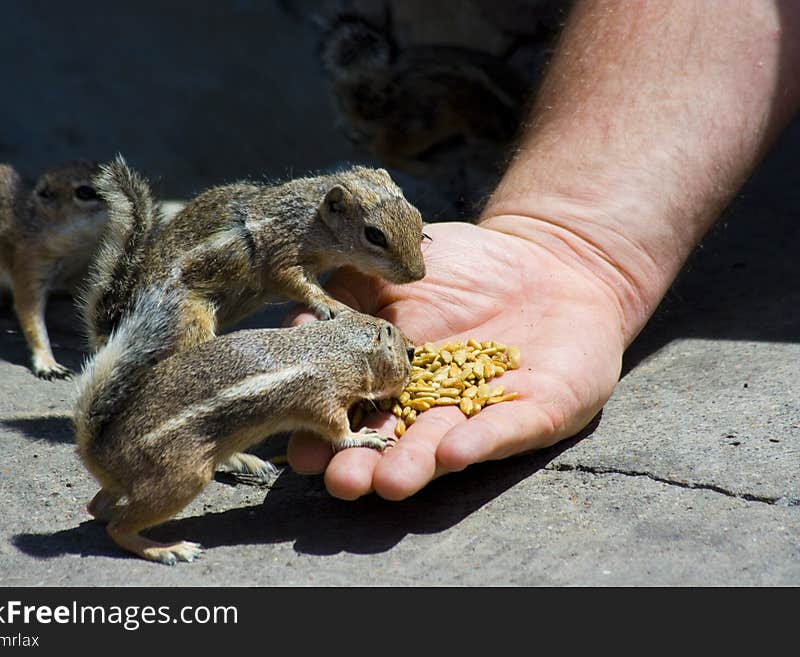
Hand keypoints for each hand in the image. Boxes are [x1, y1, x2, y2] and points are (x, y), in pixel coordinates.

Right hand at [287, 218, 628, 499]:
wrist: (547, 256)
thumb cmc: (461, 264)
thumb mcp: (389, 272)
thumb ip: (344, 299)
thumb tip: (294, 325)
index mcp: (392, 380)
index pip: (354, 412)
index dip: (328, 433)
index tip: (301, 453)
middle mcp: (433, 407)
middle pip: (395, 442)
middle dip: (368, 465)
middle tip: (343, 482)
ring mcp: (483, 411)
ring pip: (444, 445)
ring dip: (417, 465)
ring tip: (390, 483)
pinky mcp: (537, 410)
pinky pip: (508, 427)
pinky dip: (482, 440)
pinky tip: (455, 452)